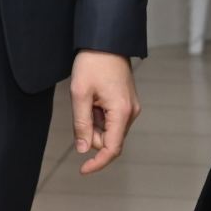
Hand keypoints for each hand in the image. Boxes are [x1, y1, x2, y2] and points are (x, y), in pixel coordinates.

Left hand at [70, 51, 141, 174]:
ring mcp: (130, 107)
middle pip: (109, 140)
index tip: (82, 170)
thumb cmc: (93, 62)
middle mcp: (130, 112)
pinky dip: (99, 115)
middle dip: (92, 133)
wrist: (105, 41)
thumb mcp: (80, 93)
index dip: (97, 163)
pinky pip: (111, 119)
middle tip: (81, 108)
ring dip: (95, 122)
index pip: (111, 149)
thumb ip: (82, 124)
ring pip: (109, 130)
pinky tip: (94, 97)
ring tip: (88, 98)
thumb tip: (84, 150)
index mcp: (121, 112)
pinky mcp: (127, 102)